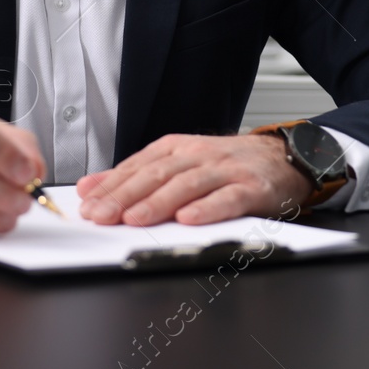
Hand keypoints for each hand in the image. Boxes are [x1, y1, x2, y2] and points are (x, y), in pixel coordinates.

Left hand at [74, 133, 312, 225]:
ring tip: (135, 218)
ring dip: (159, 202)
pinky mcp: (251, 188)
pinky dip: (207, 208)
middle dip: (125, 196)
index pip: (137, 167)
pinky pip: (228, 198)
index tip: (87, 205)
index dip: (110, 186)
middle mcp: (198, 156)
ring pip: (187, 185)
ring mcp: (225, 171)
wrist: (281, 157)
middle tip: (101, 216)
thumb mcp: (179, 163)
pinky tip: (189, 218)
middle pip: (157, 175)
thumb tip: (91, 187)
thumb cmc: (226, 166)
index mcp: (177, 149)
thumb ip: (136, 175)